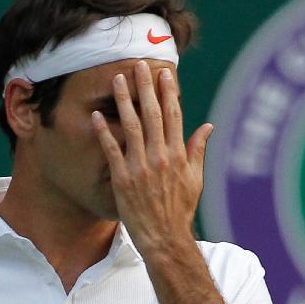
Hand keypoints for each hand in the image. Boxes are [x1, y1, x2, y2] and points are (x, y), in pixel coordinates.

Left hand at [91, 60, 213, 253]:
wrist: (165, 238)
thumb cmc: (180, 209)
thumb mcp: (195, 179)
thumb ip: (198, 150)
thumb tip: (208, 126)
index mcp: (178, 155)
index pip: (174, 116)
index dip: (168, 93)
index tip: (163, 73)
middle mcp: (160, 157)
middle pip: (153, 115)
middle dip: (145, 87)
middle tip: (137, 65)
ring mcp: (140, 167)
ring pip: (131, 126)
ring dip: (124, 101)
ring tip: (117, 80)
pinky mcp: (123, 179)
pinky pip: (111, 151)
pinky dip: (104, 132)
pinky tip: (96, 115)